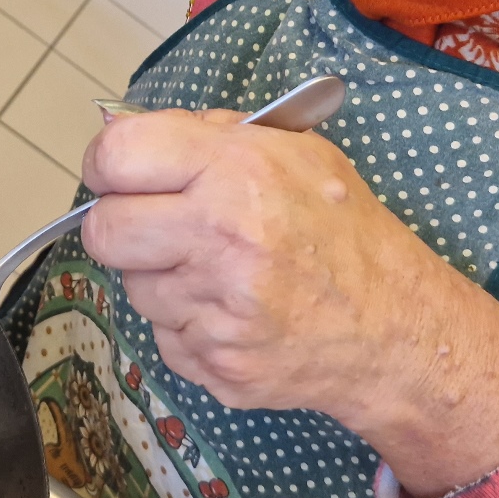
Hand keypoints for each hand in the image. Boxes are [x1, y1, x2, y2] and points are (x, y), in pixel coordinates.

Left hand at [80, 109, 498, 497]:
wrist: (395, 328)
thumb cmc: (343, 232)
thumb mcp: (295, 151)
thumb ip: (211, 134)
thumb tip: (129, 134)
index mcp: (238, 170)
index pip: (117, 155)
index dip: (105, 164)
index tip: (115, 173)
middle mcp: (223, 237)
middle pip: (103, 230)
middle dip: (120, 226)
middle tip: (154, 226)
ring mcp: (217, 308)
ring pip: (134, 287)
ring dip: (162, 278)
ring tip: (219, 271)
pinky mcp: (215, 363)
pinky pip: (164, 336)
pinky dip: (188, 325)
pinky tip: (233, 312)